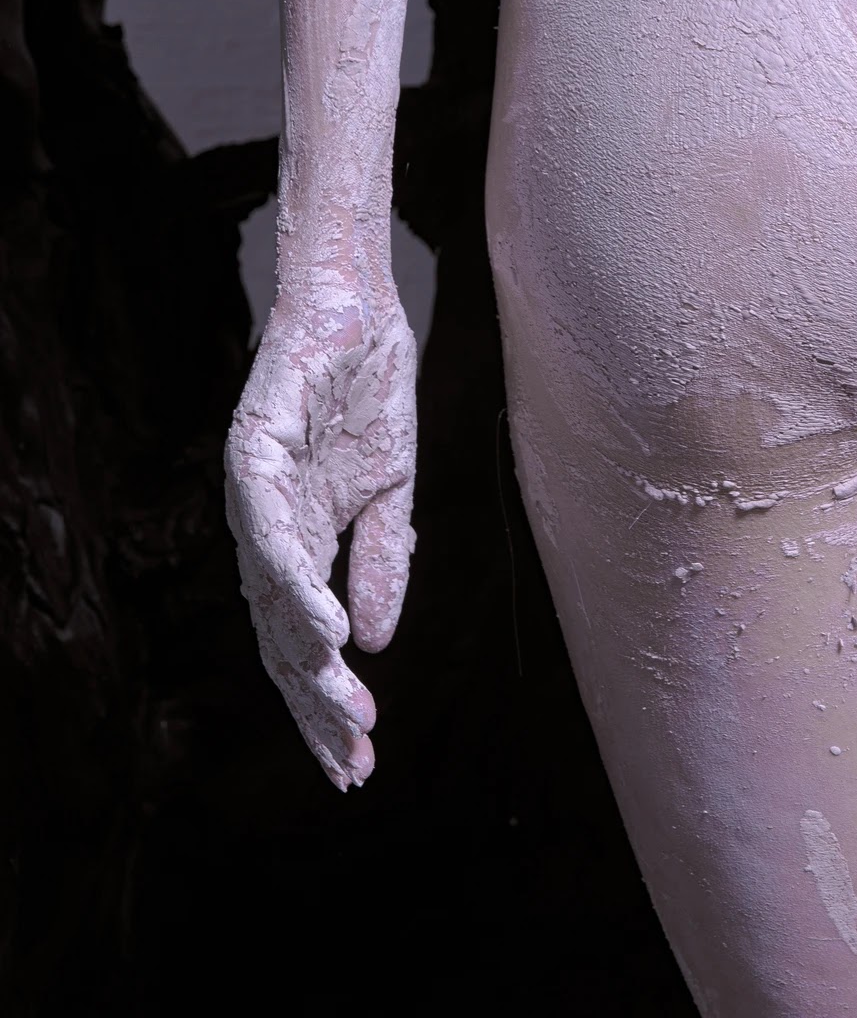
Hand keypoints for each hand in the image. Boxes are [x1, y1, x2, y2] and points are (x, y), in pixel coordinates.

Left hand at [225, 282, 417, 789]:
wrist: (358, 302)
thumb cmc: (368, 388)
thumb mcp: (392, 490)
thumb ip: (380, 562)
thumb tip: (378, 641)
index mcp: (300, 542)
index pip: (303, 643)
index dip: (327, 705)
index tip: (359, 763)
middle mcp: (265, 528)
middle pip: (279, 637)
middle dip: (316, 704)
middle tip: (352, 761)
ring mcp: (255, 492)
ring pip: (271, 593)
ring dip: (308, 653)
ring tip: (343, 700)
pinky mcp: (255, 448)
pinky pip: (271, 528)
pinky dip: (296, 580)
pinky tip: (327, 623)